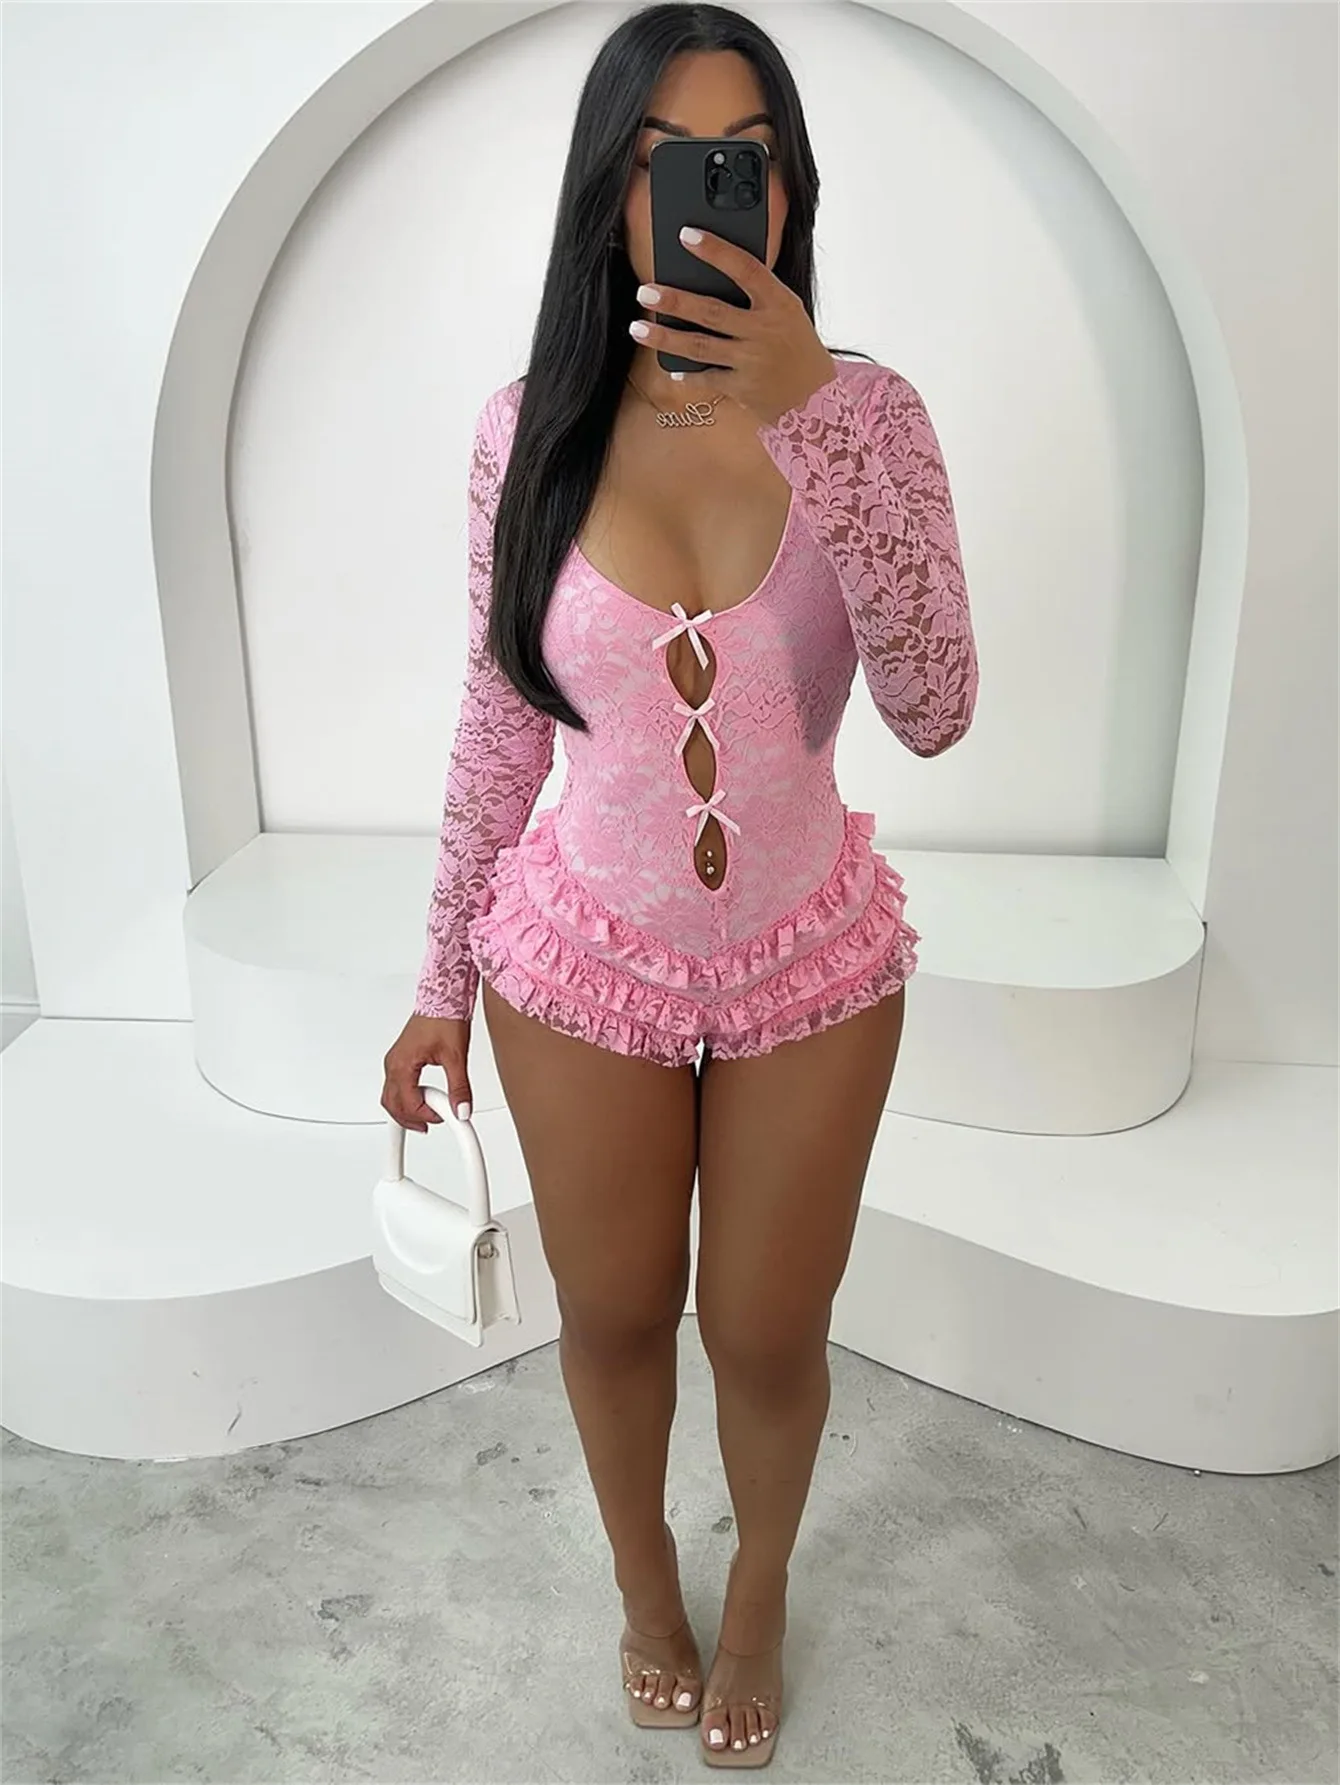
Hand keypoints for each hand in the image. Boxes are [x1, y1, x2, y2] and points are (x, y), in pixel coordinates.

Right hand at [382, 1014, 472, 1131]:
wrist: (443, 998)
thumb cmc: (444, 1018)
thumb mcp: (456, 1056)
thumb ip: (459, 1087)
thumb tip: (462, 1109)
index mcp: (403, 1065)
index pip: (408, 1103)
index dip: (426, 1115)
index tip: (444, 1117)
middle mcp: (394, 1064)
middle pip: (392, 1104)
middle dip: (410, 1119)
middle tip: (430, 1125)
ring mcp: (395, 1061)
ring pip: (391, 1097)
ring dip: (406, 1110)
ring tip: (427, 1116)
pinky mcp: (400, 1058)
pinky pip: (395, 1085)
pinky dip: (405, 1097)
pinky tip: (421, 1099)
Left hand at [629, 226, 835, 428]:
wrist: (817, 399)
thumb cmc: (797, 347)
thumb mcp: (787, 312)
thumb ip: (757, 294)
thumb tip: (710, 270)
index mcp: (780, 303)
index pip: (746, 268)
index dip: (715, 250)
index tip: (686, 235)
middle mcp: (764, 331)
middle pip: (711, 311)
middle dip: (674, 301)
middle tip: (645, 291)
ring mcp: (752, 362)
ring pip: (700, 347)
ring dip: (665, 338)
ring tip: (637, 328)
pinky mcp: (743, 389)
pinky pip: (708, 378)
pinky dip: (688, 374)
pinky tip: (670, 368)